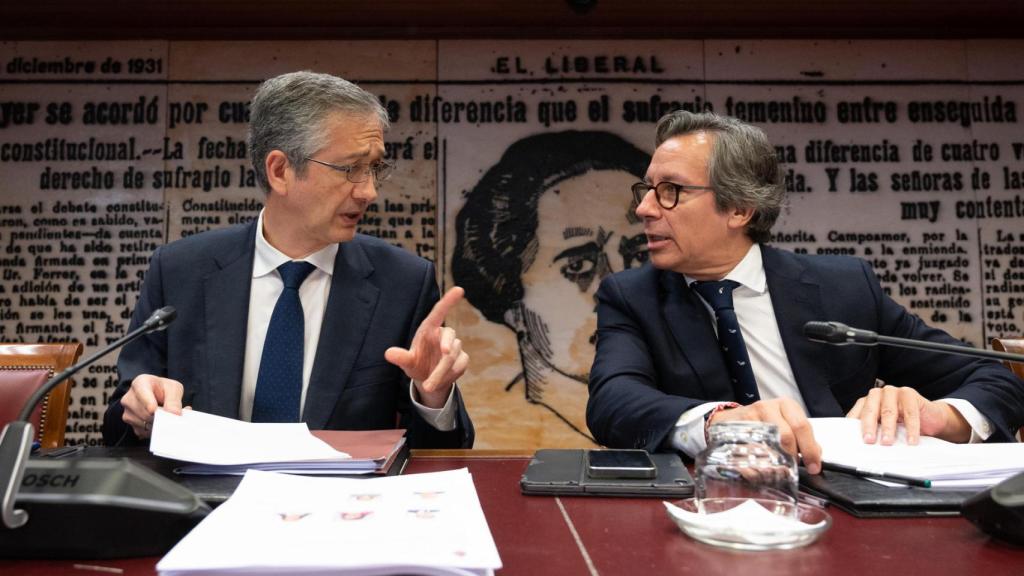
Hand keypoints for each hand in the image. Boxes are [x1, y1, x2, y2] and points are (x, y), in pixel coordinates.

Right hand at [120, 374, 185, 438]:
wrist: (157, 395)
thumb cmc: (164, 390)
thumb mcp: (173, 389)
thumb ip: (174, 400)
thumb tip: (174, 414)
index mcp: (140, 383)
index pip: (142, 393)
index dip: (148, 403)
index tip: (153, 410)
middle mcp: (129, 398)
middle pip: (144, 413)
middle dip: (159, 416)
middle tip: (170, 415)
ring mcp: (127, 412)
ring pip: (144, 424)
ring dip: (157, 424)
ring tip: (163, 416)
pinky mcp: (130, 424)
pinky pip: (143, 431)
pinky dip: (153, 429)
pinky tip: (157, 422)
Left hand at [385, 286, 468, 408]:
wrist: (428, 380)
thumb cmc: (416, 364)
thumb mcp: (407, 362)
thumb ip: (401, 357)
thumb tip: (388, 353)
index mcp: (429, 330)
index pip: (439, 312)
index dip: (449, 301)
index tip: (459, 289)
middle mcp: (443, 335)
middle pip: (450, 337)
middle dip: (446, 349)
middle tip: (442, 358)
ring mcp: (455, 346)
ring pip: (454, 355)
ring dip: (442, 372)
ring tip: (429, 385)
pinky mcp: (462, 358)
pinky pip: (461, 364)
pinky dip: (450, 375)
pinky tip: (442, 381)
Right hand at [709, 398, 821, 473]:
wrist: (732, 419)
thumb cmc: (765, 422)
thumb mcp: (787, 423)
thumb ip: (803, 438)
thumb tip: (817, 454)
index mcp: (787, 405)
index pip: (802, 426)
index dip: (810, 449)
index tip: (814, 467)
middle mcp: (769, 407)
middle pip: (787, 435)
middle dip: (793, 456)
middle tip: (794, 468)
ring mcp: (751, 416)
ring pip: (769, 443)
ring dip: (777, 460)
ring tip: (780, 468)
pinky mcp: (737, 428)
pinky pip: (752, 449)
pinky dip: (760, 462)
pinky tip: (763, 467)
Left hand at [847, 385, 970, 444]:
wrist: (929, 418)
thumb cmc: (903, 423)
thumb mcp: (885, 427)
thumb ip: (875, 431)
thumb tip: (863, 446)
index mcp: (867, 402)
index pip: (857, 414)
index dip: (854, 427)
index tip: (853, 440)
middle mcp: (878, 395)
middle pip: (870, 411)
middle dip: (868, 427)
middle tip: (869, 440)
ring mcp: (893, 392)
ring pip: (888, 411)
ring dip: (888, 428)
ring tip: (887, 442)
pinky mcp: (909, 394)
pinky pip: (909, 413)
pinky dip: (911, 428)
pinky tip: (911, 440)